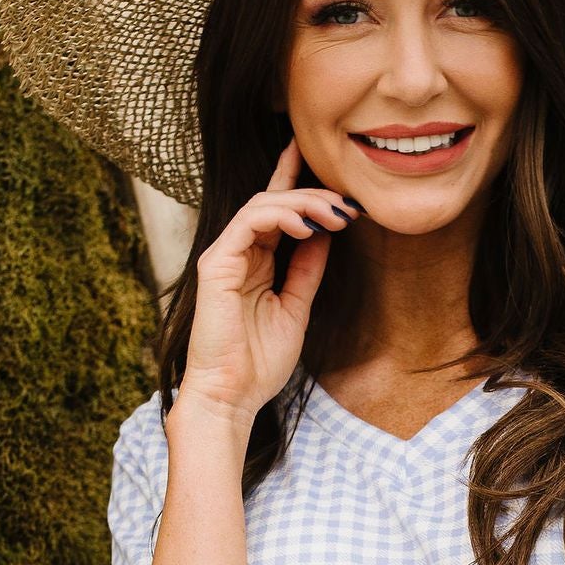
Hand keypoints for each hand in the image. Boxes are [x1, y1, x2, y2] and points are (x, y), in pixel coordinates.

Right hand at [175, 145, 357, 426]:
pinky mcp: (216, 264)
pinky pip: (248, 223)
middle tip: (348, 205)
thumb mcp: (295, 308)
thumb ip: (307, 270)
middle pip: (274, 201)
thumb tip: (326, 235)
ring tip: (334, 214)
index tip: (329, 167)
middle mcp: (237, 253)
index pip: (275, 210)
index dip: (296, 180)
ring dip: (303, 203)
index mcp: (255, 262)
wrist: (231, 397)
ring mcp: (224, 256)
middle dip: (314, 195)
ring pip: (262, 205)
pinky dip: (279, 217)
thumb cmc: (258, 363)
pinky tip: (306, 227)